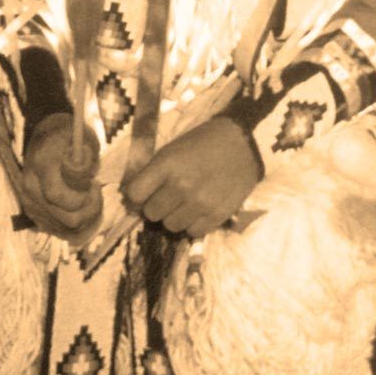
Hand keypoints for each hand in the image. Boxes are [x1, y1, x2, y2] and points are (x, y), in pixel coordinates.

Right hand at [14, 123, 102, 242]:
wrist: (45, 139)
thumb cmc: (69, 137)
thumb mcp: (83, 139)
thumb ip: (87, 158)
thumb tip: (87, 176)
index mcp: (41, 164)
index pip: (57, 195)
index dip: (82, 198)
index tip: (94, 184)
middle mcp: (30, 186)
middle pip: (67, 219)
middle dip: (90, 209)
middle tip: (95, 191)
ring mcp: (30, 203)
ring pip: (67, 229)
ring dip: (87, 219)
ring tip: (90, 199)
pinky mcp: (34, 214)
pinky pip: (62, 232)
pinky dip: (78, 225)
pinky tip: (82, 208)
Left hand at [120, 115, 261, 236]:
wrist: (243, 142)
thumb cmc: (202, 143)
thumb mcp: (171, 150)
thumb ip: (151, 174)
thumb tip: (133, 201)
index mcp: (167, 164)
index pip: (135, 194)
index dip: (137, 196)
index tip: (144, 193)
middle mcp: (182, 185)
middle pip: (151, 213)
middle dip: (156, 206)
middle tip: (168, 198)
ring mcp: (201, 202)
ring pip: (170, 225)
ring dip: (174, 216)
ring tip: (185, 203)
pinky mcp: (218, 214)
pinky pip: (193, 232)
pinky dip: (193, 224)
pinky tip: (199, 210)